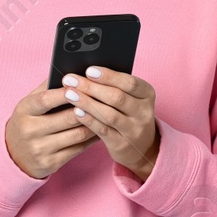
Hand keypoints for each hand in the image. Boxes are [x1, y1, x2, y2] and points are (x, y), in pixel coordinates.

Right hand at [5, 79, 101, 179]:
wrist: (14, 156)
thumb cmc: (28, 122)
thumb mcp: (29, 104)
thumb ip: (47, 87)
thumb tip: (69, 71)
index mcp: (24, 111)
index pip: (45, 100)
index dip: (64, 93)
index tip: (79, 85)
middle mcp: (30, 130)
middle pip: (67, 118)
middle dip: (87, 107)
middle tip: (104, 98)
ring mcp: (40, 149)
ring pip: (77, 134)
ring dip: (94, 123)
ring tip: (106, 113)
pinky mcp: (51, 163)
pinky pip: (78, 149)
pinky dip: (92, 139)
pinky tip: (100, 130)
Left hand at [60, 67, 159, 181]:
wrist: (141, 146)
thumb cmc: (129, 113)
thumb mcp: (130, 98)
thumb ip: (114, 86)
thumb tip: (85, 74)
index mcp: (147, 94)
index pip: (130, 83)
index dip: (109, 76)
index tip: (89, 70)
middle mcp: (144, 112)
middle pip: (117, 97)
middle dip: (91, 87)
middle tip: (70, 80)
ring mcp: (134, 130)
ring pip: (109, 114)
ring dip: (87, 103)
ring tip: (69, 94)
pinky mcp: (122, 144)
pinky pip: (103, 130)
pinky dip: (89, 120)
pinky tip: (76, 112)